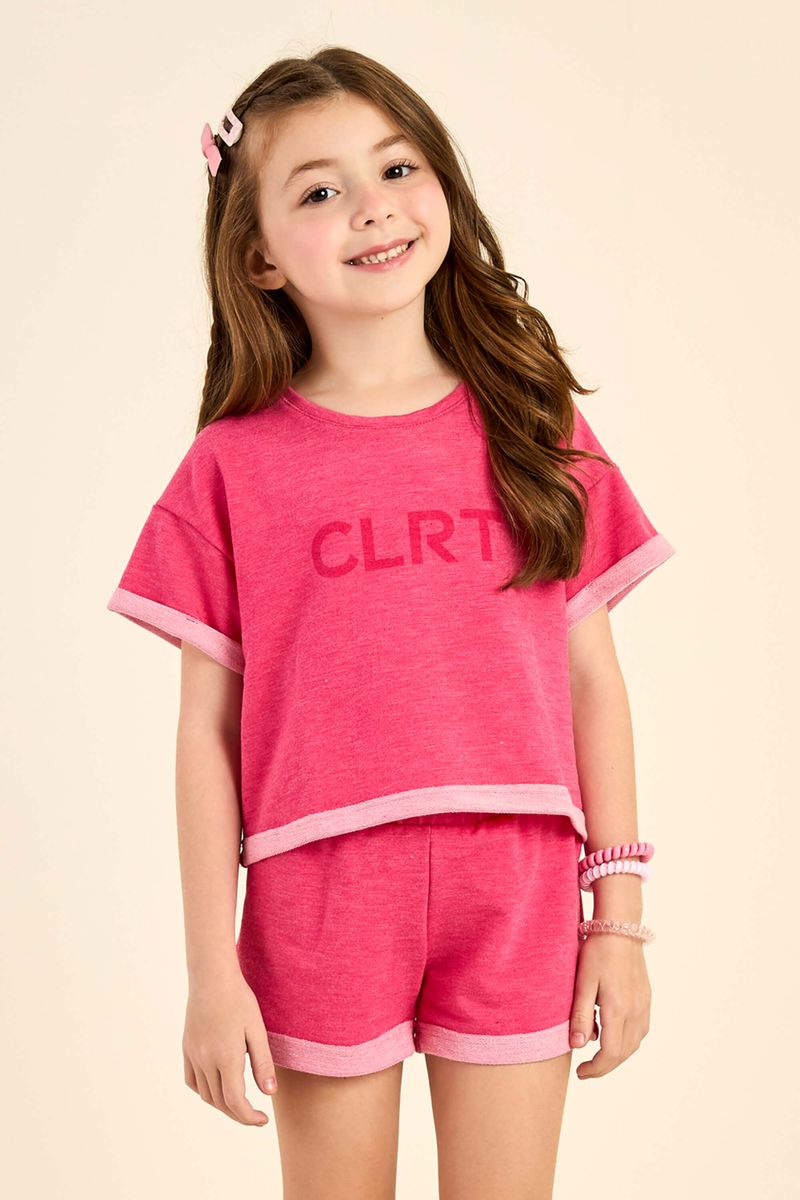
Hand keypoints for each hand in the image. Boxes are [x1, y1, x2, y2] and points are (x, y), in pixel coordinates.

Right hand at [182, 971, 277, 1124]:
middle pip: (220, 1102)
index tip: (263, 1120)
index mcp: (226, 1058)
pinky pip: (192, 1081)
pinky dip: (204, 1091)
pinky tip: (217, 1087)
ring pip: (205, 1094)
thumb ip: (262, 1063)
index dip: (249, 1117)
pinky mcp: (186, 1048)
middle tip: (255, 1115)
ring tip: (239, 1103)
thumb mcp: (257, 1029)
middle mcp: (206, 1060)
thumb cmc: (239, 999)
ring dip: (222, 1105)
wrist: (211, 977)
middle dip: (238, 1114)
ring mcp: (193, 1055)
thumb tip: (269, 1093)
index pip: (236, 1101)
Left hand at [569, 933, 650, 1078]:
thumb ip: (580, 1015)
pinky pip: (640, 1029)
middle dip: (605, 1065)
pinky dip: (627, 1040)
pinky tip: (612, 1032)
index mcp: (618, 1009)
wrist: (620, 926)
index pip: (611, 1054)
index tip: (580, 1072)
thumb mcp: (582, 982)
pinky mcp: (646, 997)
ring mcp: (644, 1004)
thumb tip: (577, 1046)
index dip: (596, 1069)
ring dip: (617, 1054)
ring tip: (597, 1052)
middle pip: (624, 1053)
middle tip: (585, 1068)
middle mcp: (636, 1011)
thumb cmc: (598, 951)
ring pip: (635, 1043)